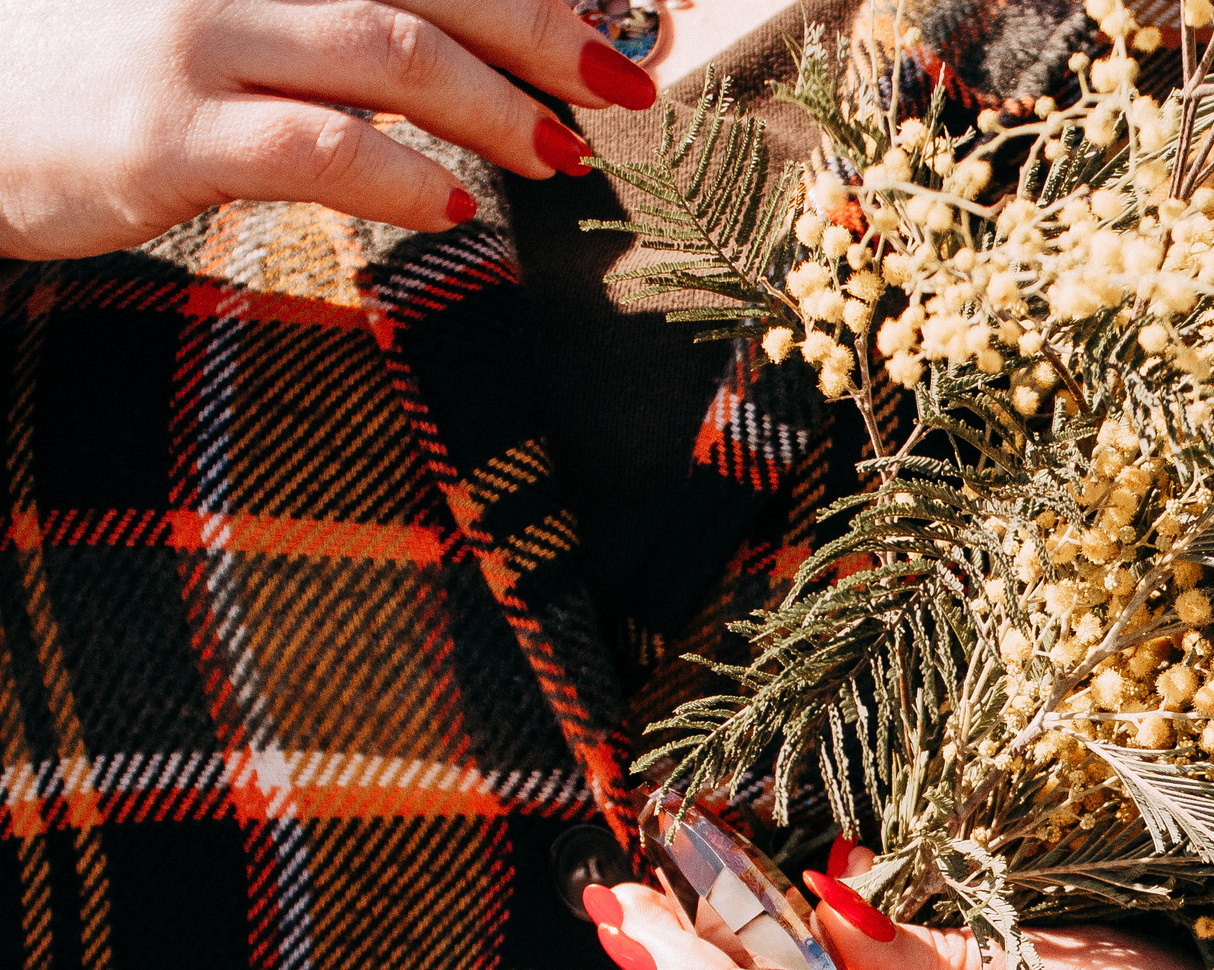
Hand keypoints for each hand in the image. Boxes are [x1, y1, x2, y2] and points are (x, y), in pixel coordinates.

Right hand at [0, 0, 660, 260]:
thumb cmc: (98, 60)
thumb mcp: (221, 9)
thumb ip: (331, 15)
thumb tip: (466, 51)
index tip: (606, 25)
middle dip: (542, 30)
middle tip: (618, 83)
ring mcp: (195, 35)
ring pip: (392, 51)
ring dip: (497, 107)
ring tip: (560, 156)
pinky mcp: (167, 130)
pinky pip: (320, 147)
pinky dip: (407, 177)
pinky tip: (454, 207)